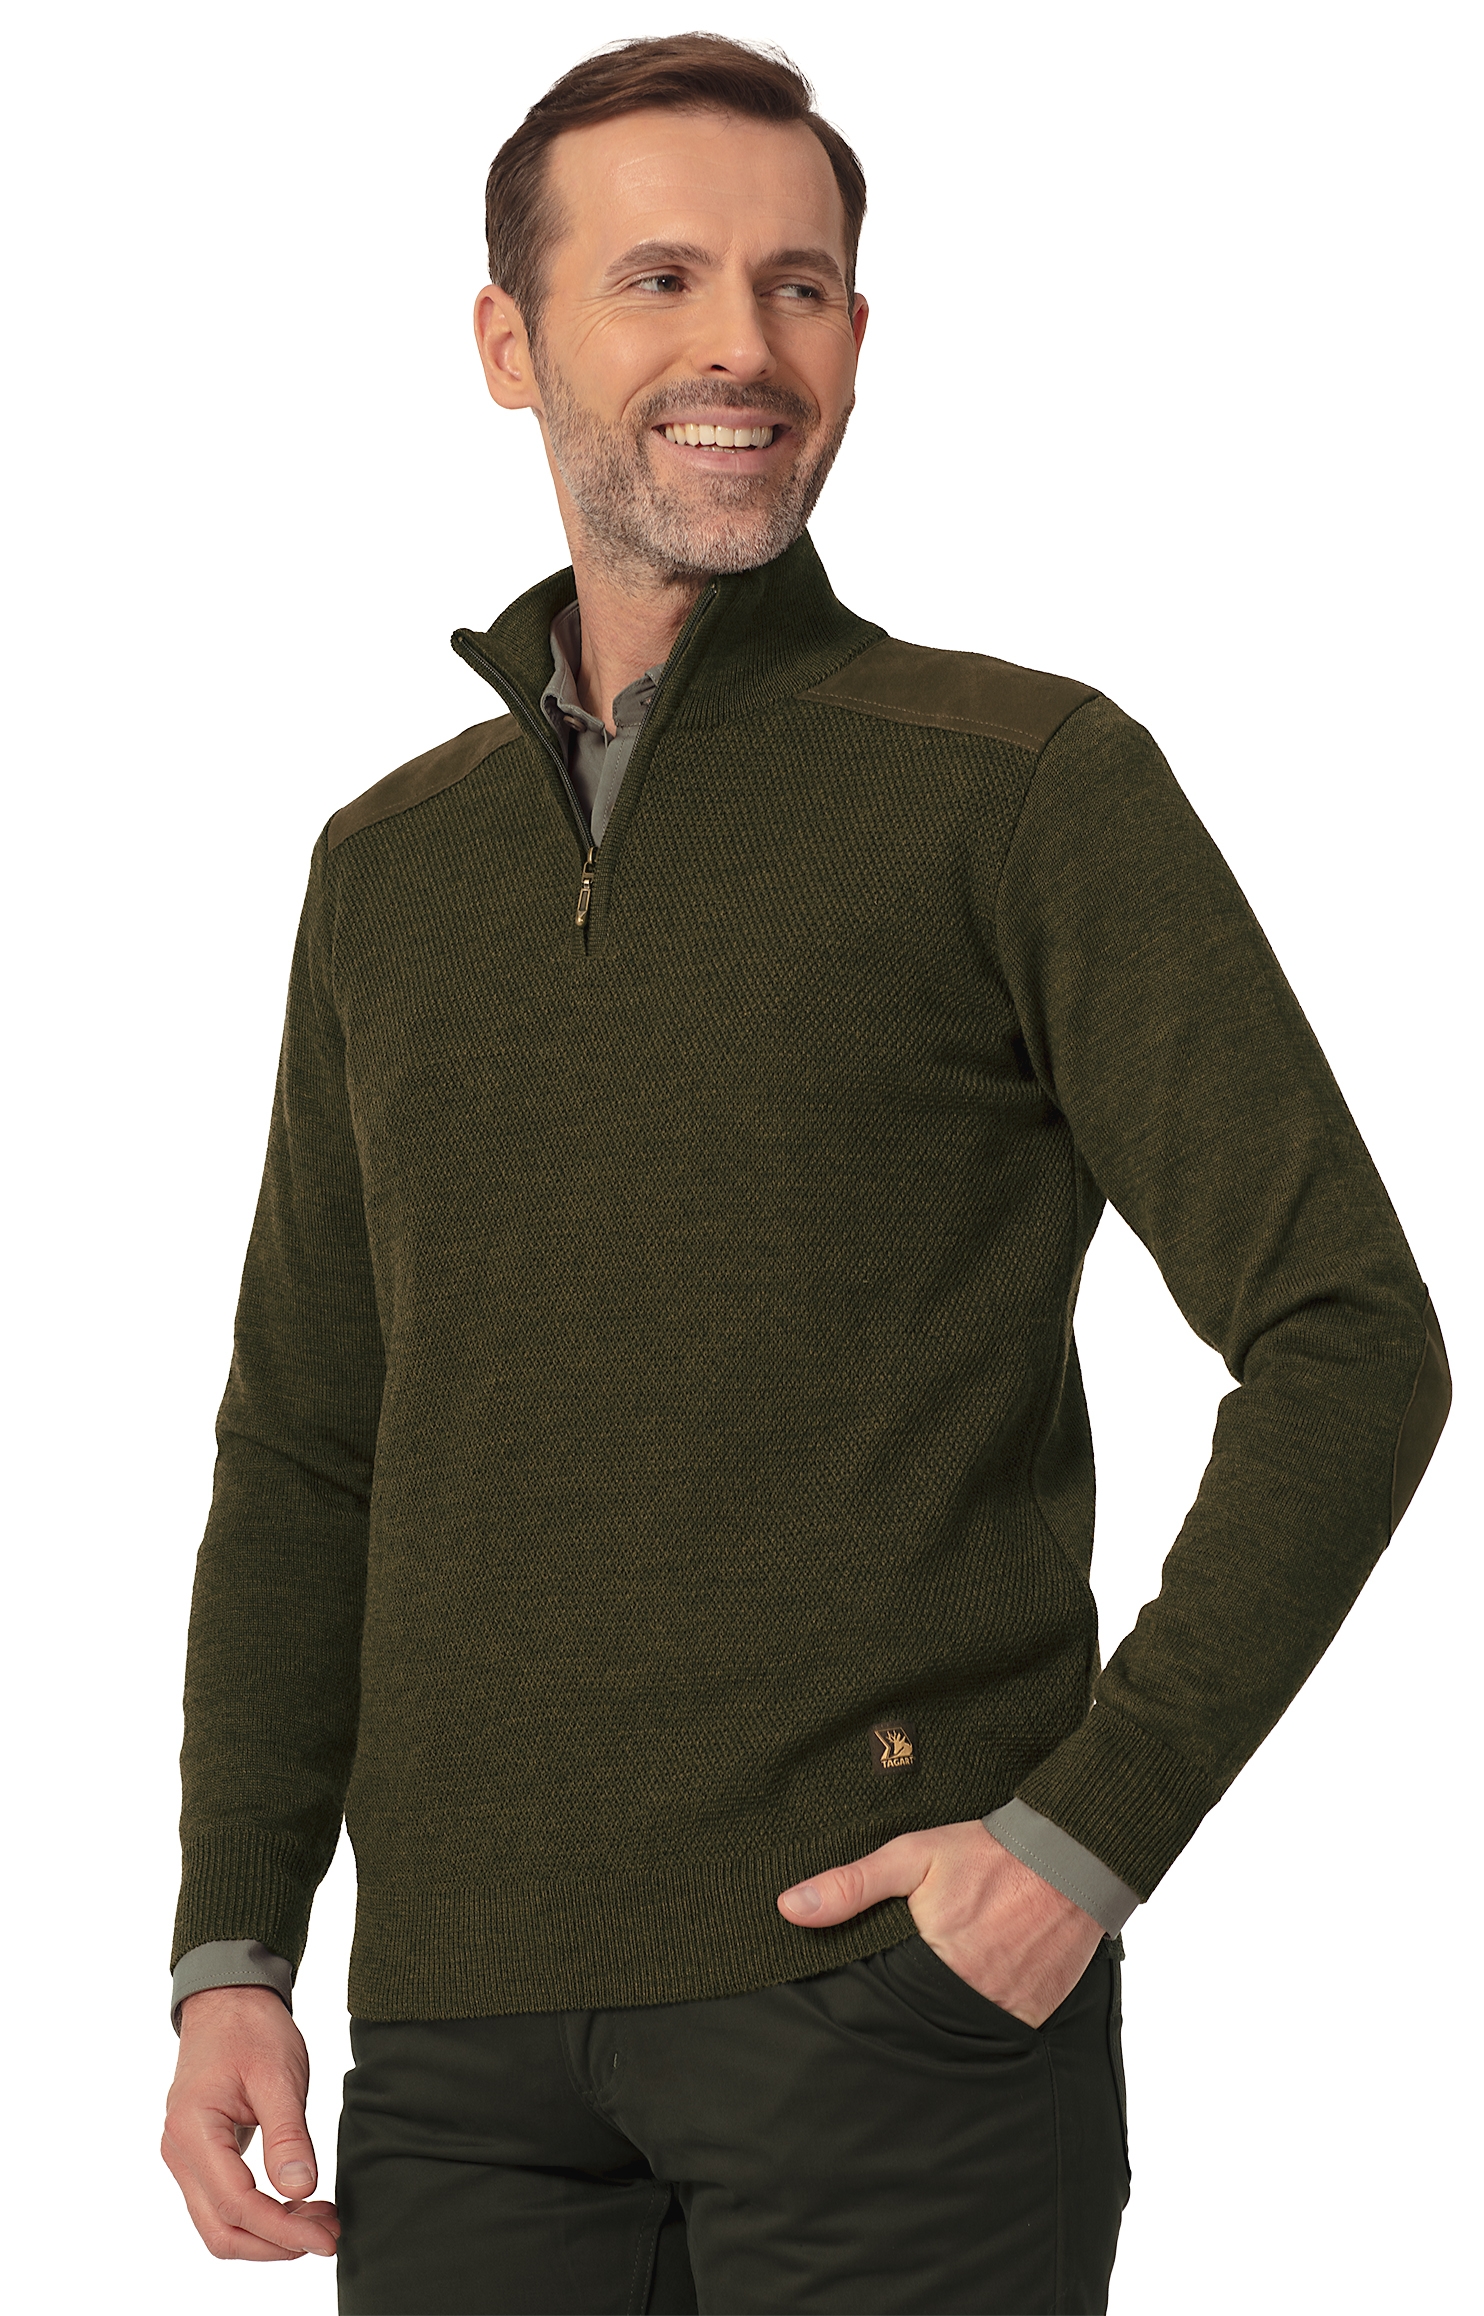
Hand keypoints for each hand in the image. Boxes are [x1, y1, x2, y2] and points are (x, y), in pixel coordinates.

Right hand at [162, 1985, 339, 2261]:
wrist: (227, 2001)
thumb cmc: (251, 2029)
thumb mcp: (278, 2075)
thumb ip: (288, 2134)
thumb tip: (302, 2190)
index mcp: (193, 2129)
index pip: (236, 2204)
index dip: (282, 2230)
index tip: (326, 2238)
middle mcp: (179, 2152)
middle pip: (221, 2230)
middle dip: (276, 2243)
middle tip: (329, 2235)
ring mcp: (185, 2158)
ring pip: (219, 2225)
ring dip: (269, 2234)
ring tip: (319, 2222)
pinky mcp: (199, 2158)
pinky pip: (223, 2204)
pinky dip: (259, 2217)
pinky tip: (297, 2205)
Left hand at [778, 1818, 1104, 2026]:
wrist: (1072, 1856)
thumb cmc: (987, 1854)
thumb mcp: (912, 1856)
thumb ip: (852, 1885)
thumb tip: (789, 1908)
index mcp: (935, 1965)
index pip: (884, 2005)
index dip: (868, 2004)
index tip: (847, 2005)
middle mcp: (972, 1999)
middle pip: (920, 2024)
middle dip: (903, 2016)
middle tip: (893, 2000)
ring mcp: (1008, 2013)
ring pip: (958, 2033)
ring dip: (942, 2021)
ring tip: (928, 2003)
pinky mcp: (1036, 2015)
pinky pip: (998, 2032)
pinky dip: (982, 2021)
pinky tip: (971, 1996)